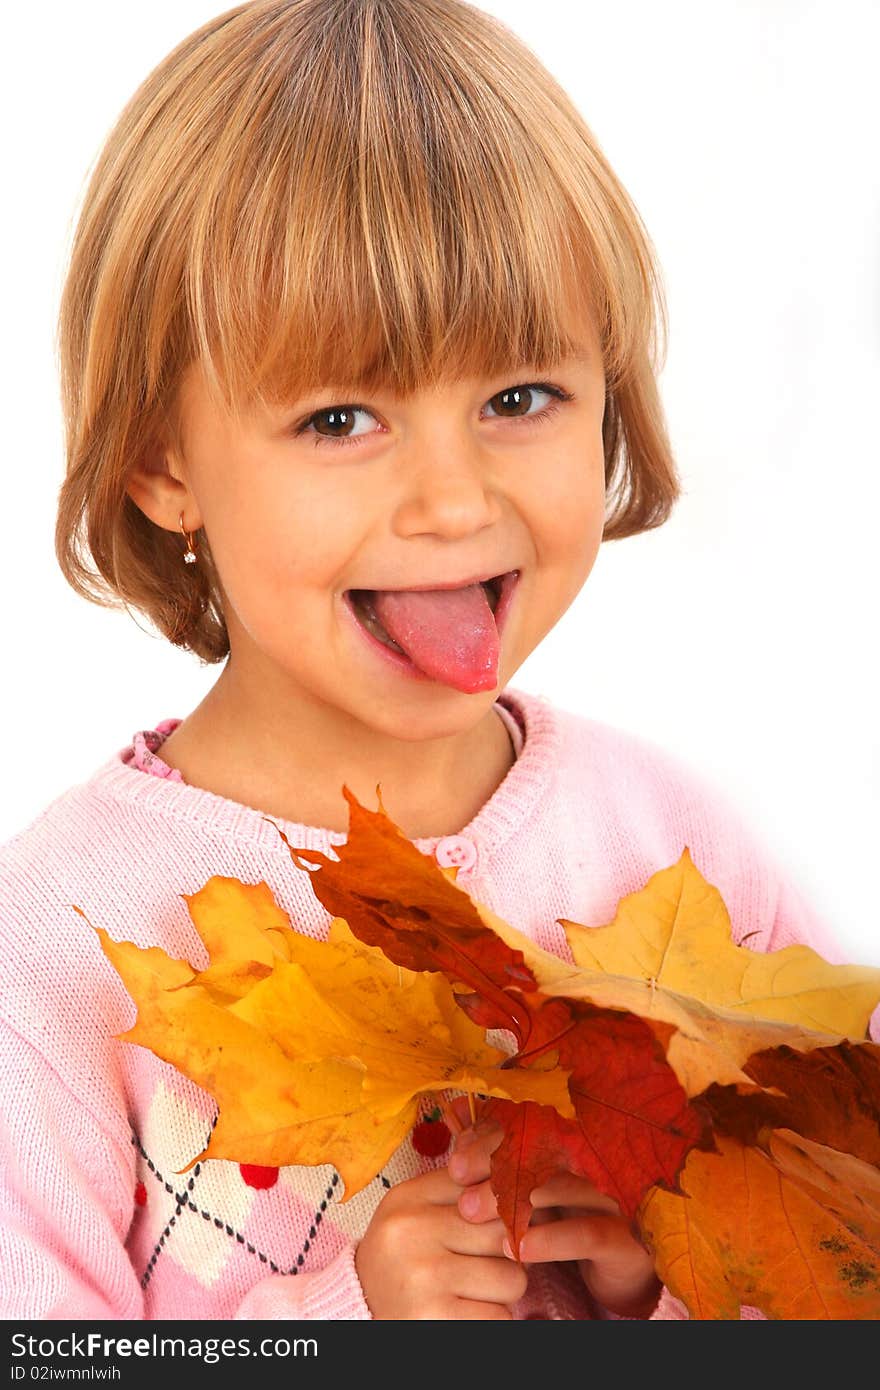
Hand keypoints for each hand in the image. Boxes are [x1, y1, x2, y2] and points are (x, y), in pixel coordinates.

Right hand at [354, 1163, 527, 1319]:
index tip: (501, 1224)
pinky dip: (493, 1318)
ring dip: (503, 1291)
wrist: (358, 1309)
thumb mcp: (414, 1212)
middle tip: (489, 1262)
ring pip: (511, 1277)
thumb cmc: (400, 1258)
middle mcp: (412, 1231)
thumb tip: (515, 1182)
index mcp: (409, 1198)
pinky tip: (470, 1313)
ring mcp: (423, 1275)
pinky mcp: (434, 1317)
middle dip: (508, 1251)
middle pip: (503, 1231)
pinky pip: (500, 1316)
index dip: (505, 1208)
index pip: (484, 1185)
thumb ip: (457, 1190)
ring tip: (476, 1290)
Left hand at [448, 1116, 660, 1318]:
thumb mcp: (528, 1185)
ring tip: (474, 1213)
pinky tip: (518, 1248)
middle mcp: (595, 1162)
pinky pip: (588, 1233)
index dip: (489, 1140)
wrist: (616, 1269)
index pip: (529, 1125)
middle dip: (496, 1164)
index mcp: (572, 1142)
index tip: (455, 1165)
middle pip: (545, 1148)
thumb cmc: (565, 1217)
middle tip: (459, 1186)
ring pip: (564, 1186)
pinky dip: (551, 1240)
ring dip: (515, 1199)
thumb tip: (454, 1107)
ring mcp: (612, 1197)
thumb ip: (494, 1151)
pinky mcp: (624, 1239)